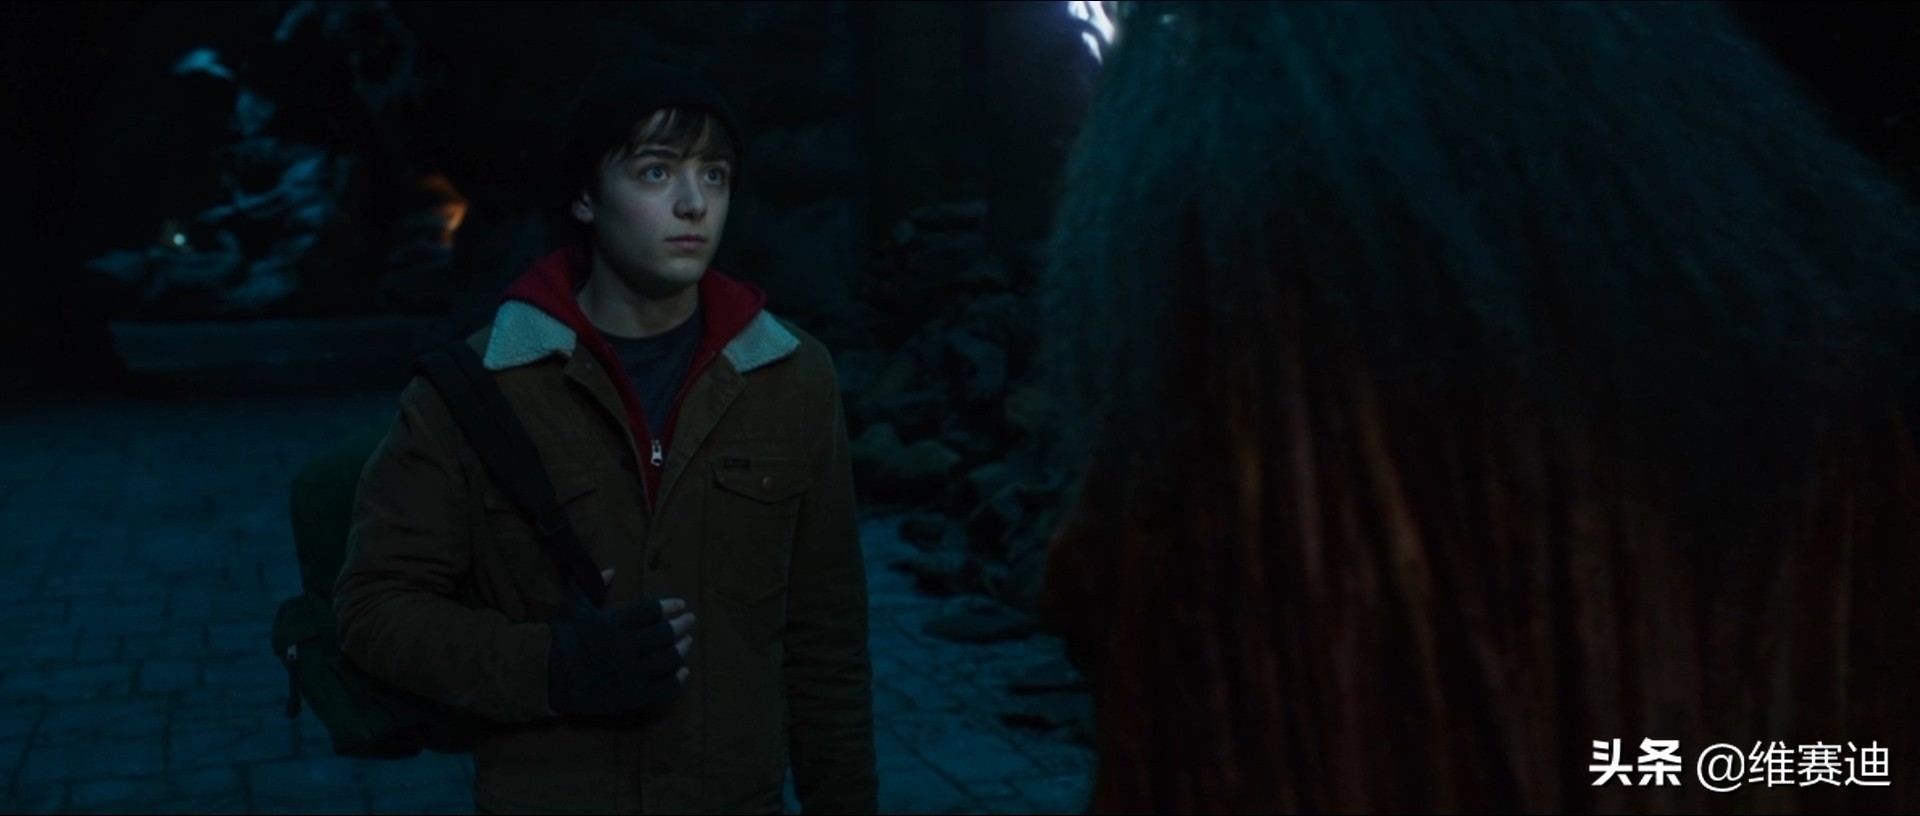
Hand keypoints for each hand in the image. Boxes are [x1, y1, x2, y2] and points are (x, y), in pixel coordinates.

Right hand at [547, 568, 696, 717]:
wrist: (549, 678)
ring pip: (668, 659)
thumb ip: (590, 585)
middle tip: (689, 620)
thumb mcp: (572, 607)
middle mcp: (626, 648)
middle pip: (664, 633)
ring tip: (688, 641)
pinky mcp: (633, 695)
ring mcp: (631, 673)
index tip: (680, 604)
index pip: (651, 611)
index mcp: (613, 624)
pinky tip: (683, 672)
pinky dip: (678, 679)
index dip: (670, 606)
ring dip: (682, 648)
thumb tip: (611, 569)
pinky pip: (664, 688)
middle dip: (681, 625)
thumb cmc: (562, 639)